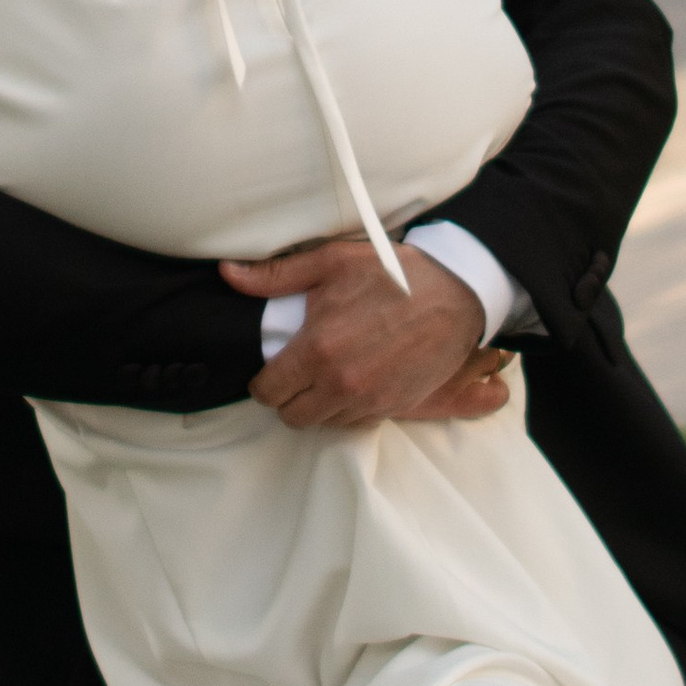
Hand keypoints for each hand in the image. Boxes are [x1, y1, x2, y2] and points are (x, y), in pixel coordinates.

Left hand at [225, 234, 500, 430]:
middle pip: (292, 417)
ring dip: (319, 406)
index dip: (263, 383)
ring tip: (326, 376)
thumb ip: (276, 276)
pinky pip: (357, 422)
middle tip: (296, 374)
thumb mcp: (331, 262)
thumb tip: (229, 274)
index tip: (270, 371)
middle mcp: (341, 383)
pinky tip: (354, 382)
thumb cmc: (393, 274)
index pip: (269, 391)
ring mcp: (370, 400)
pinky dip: (348, 409)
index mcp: (318, 349)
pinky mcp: (395, 406)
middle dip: (288, 398)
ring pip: (324, 423)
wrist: (456, 293)